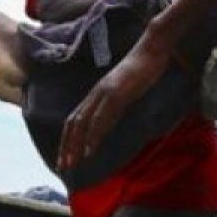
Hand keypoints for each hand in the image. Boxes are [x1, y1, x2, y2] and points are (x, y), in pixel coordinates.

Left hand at [58, 33, 172, 171]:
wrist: (152, 49)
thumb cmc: (143, 68)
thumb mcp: (127, 88)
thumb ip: (117, 101)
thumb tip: (113, 117)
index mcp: (97, 93)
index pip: (75, 119)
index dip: (68, 139)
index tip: (66, 157)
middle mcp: (96, 94)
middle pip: (73, 123)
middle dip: (66, 146)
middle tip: (63, 167)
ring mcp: (105, 93)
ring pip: (84, 123)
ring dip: (76, 145)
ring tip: (72, 163)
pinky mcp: (116, 94)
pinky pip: (101, 118)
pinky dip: (93, 135)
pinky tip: (90, 150)